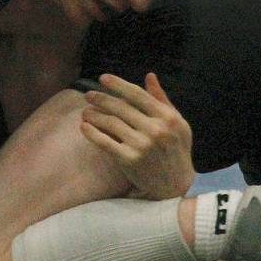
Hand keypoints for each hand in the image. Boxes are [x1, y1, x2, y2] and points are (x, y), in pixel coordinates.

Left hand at [80, 73, 193, 199]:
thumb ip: (161, 99)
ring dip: (94, 115)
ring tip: (85, 112)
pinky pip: (106, 142)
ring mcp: (142, 145)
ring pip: (111, 123)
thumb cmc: (176, 149)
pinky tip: (84, 126)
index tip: (102, 78)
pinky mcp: (130, 160)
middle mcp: (156, 129)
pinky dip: (92, 133)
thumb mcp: (177, 123)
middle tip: (88, 95)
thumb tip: (149, 76)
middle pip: (121, 107)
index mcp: (168, 117)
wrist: (175, 185)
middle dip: (101, 99)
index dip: (118, 85)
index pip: (138, 95)